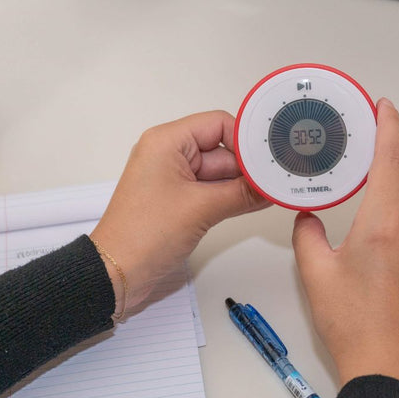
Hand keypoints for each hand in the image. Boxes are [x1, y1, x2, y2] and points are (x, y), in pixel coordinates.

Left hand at [92, 111, 269, 315]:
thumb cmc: (146, 233)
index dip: (246, 139)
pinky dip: (232, 196)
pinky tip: (257, 202)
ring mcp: (174, 179)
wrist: (116, 273)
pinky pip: (211, 191)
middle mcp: (170, 154)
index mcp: (167, 142)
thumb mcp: (201, 208)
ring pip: (219, 173)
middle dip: (249, 165)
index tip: (272, 156)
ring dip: (243, 183)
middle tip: (281, 177)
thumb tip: (272, 186)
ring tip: (276, 190)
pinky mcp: (178, 201)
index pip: (217, 124)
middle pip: (221, 149)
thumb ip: (242, 193)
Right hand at [291, 98, 398, 397]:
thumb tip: (308, 219)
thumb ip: (307, 237)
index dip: (389, 125)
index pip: (391, 158)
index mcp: (383, 224)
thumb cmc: (353, 327)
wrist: (390, 371)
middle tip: (387, 124)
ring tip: (396, 159)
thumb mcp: (314, 276)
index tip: (383, 106)